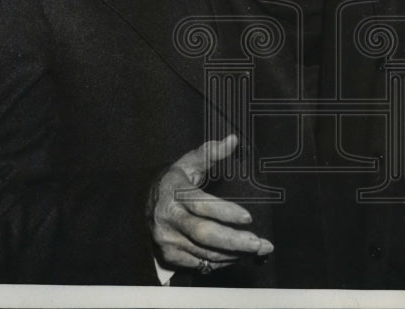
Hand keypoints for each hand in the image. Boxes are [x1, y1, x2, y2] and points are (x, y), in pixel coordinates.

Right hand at [147, 134, 273, 273]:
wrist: (145, 205)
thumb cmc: (174, 181)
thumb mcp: (189, 163)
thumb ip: (211, 152)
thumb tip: (233, 140)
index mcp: (174, 192)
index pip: (202, 204)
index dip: (225, 212)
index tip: (248, 217)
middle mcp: (169, 218)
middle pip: (204, 234)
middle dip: (234, 241)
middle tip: (259, 243)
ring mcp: (168, 239)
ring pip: (204, 252)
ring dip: (233, 253)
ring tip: (257, 249)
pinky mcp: (169, 255)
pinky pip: (200, 263)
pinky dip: (221, 261)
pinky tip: (237, 256)